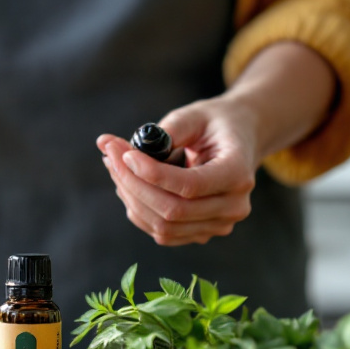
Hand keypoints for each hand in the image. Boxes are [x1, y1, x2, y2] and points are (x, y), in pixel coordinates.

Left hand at [97, 97, 258, 245]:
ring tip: (115, 165)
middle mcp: (234, 206)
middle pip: (172, 210)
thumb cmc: (215, 124)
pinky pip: (162, 232)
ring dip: (130, 196)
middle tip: (110, 154)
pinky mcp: (201, 233)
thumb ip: (168, 130)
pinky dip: (138, 209)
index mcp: (238, 173)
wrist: (239, 140)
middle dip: (132, 183)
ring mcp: (219, 225)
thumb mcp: (195, 115)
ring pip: (162, 226)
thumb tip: (121, 148)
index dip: (152, 173)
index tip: (125, 153)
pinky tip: (128, 183)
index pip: (190, 186)